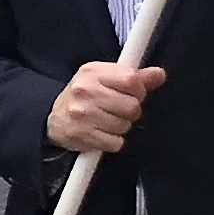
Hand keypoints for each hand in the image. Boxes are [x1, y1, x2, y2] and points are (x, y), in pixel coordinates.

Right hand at [48, 59, 164, 154]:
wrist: (55, 119)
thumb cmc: (83, 97)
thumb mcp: (104, 79)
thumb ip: (134, 77)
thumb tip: (159, 74)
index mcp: (93, 72)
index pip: (131, 80)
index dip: (139, 90)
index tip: (133, 93)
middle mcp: (86, 91)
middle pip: (132, 106)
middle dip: (130, 111)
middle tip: (118, 110)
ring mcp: (83, 113)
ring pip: (125, 126)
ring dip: (121, 127)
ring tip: (108, 121)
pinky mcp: (82, 134)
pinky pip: (115, 142)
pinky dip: (113, 141)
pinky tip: (103, 133)